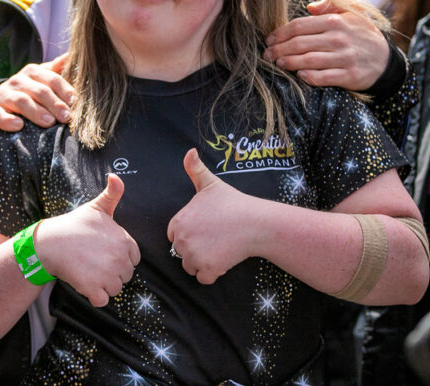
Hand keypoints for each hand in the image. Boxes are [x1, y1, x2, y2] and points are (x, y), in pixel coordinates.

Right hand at [0, 53, 73, 130]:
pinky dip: (7, 120)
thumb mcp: (42, 79)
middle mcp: (17, 80)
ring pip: (21, 101)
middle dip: (54, 104)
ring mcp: (4, 95)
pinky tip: (19, 126)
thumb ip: (57, 69)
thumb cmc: (28, 91)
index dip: (65, 91)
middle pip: (39, 91)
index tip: (74, 102)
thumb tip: (72, 55)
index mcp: (33, 72)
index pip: (52, 79)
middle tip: (66, 117)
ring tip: (49, 123)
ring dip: (36, 112)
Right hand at [35, 174, 139, 305]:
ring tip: (88, 270)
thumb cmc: (75, 225)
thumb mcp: (96, 206)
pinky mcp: (93, 288)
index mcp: (125, 241)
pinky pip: (103, 301)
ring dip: (103, 285)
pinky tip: (85, 284)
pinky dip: (95, 297)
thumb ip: (112, 193)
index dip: (119, 257)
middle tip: (93, 261)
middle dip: (112, 272)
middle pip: (125, 275)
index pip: (133, 259)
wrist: (50, 242)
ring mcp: (107, 275)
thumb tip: (115, 176)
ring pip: (115, 289)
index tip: (104, 252)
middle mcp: (120, 258)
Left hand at [167, 149, 256, 283]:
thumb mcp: (210, 183)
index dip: (190, 233)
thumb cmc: (232, 203)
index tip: (206, 227)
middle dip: (196, 249)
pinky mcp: (207, 269)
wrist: (255, 222)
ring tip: (220, 247)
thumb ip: (195, 168)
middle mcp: (181, 240)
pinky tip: (224, 258)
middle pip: (182, 253)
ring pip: (191, 267)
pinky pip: (203, 278)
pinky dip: (213, 273)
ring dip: (203, 262)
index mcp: (178, 221)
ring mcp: (193, 256)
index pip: (175, 236)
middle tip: (216, 237)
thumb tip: (189, 151)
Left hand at [264, 0, 389, 89]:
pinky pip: (323, 77)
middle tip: (267, 54)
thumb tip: (310, 7)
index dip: (280, 33)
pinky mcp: (349, 75)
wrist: (386, 60)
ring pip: (308, 61)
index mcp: (335, 21)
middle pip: (299, 43)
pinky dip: (308, 77)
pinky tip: (299, 75)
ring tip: (277, 63)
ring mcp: (344, 58)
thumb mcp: (351, 15)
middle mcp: (339, 38)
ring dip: (288, 63)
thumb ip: (329, 7)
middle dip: (279, 49)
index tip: (269, 39)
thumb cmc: (362, 36)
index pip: (299, 25)